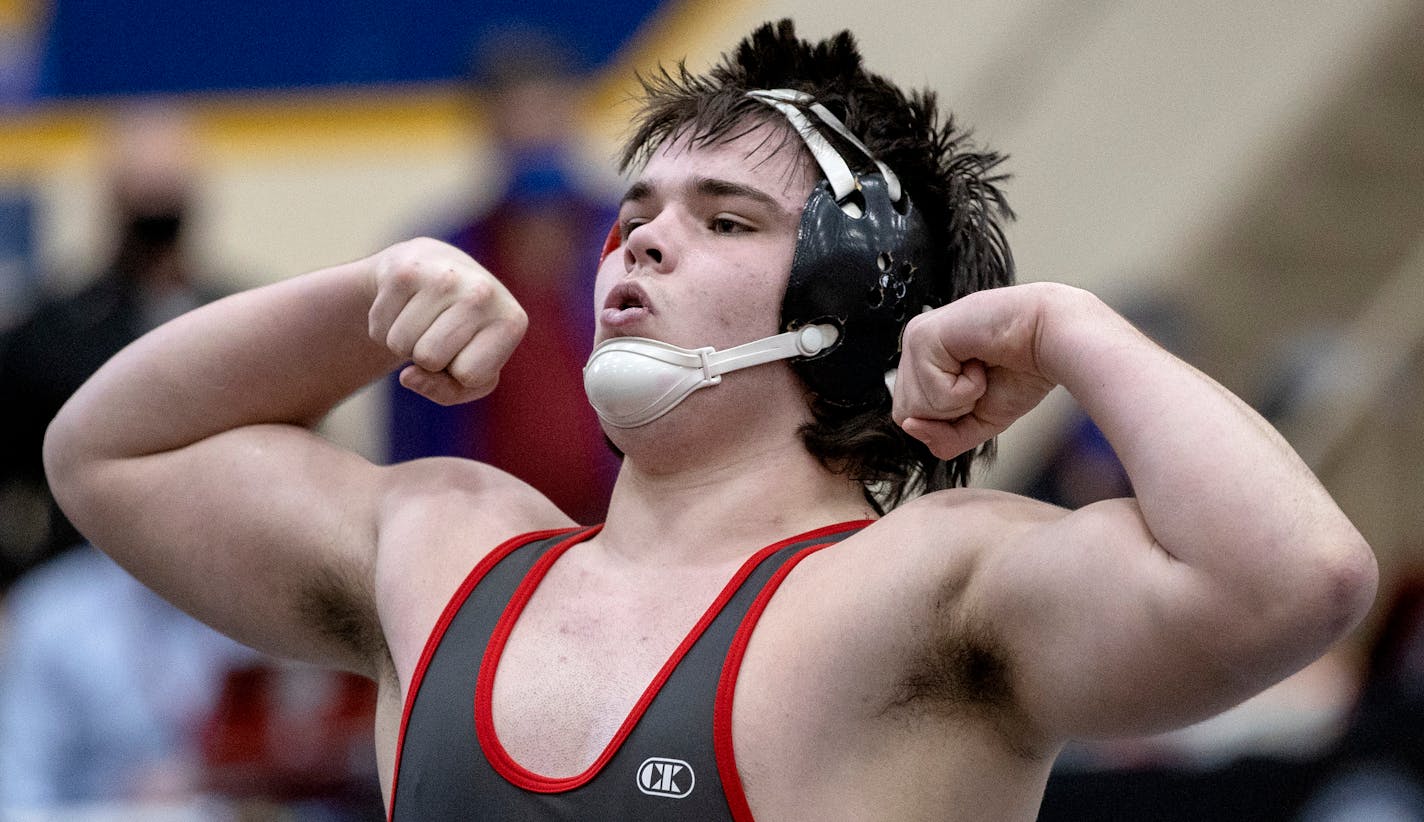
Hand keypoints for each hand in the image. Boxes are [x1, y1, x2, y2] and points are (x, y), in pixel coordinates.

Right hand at [367, 238, 526, 404]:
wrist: (436, 269)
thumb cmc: (461, 335)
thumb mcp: (471, 375)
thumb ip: (448, 393)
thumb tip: (407, 377)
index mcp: (511, 321)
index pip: (469, 375)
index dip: (459, 372)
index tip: (467, 349)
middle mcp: (483, 293)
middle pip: (429, 358)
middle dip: (427, 358)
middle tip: (440, 332)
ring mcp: (443, 276)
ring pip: (400, 344)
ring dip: (404, 343)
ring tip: (424, 319)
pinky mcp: (404, 269)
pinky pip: (379, 326)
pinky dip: (385, 327)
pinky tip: (405, 305)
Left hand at [892, 283, 1066, 459]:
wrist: (1055, 339)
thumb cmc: (1023, 371)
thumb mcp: (979, 421)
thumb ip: (943, 437)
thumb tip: (910, 426)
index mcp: (924, 360)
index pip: (909, 414)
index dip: (946, 420)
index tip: (979, 390)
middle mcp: (915, 345)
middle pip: (906, 413)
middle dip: (951, 411)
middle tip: (982, 379)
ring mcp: (917, 338)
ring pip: (916, 407)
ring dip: (960, 399)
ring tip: (982, 369)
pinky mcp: (925, 336)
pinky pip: (933, 393)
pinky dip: (966, 389)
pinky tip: (981, 361)